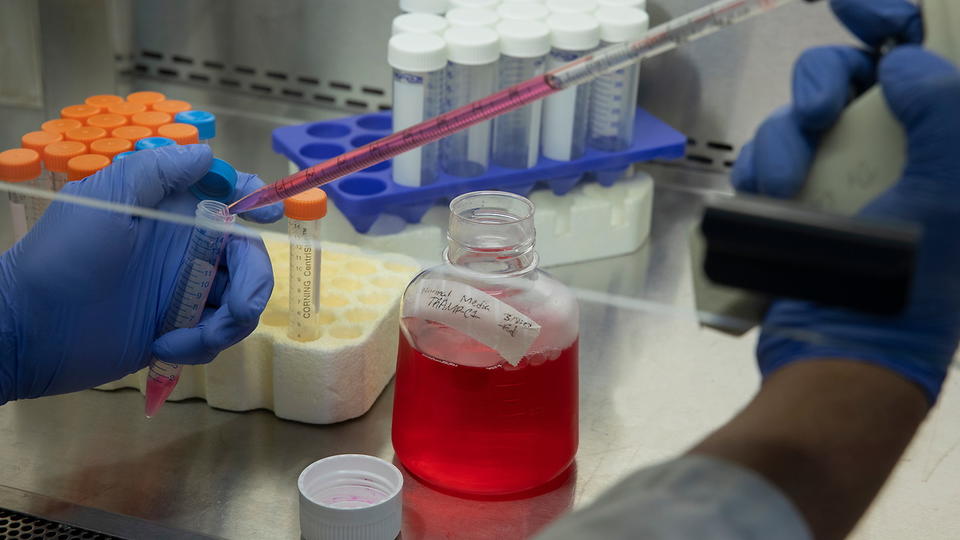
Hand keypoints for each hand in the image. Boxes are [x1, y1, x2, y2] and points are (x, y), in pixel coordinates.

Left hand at [0, 145, 283, 402]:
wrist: (29, 329)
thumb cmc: (63, 256)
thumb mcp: (106, 199)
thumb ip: (157, 171)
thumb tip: (208, 153)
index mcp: (172, 213)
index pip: (228, 197)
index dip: (257, 202)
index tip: (269, 217)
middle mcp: (185, 249)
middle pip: (248, 257)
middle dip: (253, 283)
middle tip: (238, 308)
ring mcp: (183, 291)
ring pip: (240, 301)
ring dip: (228, 323)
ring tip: (191, 339)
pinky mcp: (179, 330)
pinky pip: (215, 335)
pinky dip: (200, 344)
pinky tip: (165, 347)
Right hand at [731, 0, 959, 401]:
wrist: (838, 357)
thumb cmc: (908, 283)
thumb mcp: (946, 193)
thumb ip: (942, 111)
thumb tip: (904, 64)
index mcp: (943, 151)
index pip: (927, 65)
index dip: (895, 23)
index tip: (861, 9)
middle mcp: (897, 156)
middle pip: (853, 78)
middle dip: (823, 85)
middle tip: (813, 113)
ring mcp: (844, 180)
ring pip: (801, 118)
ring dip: (783, 139)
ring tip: (781, 183)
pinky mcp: (797, 204)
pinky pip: (769, 158)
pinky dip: (761, 169)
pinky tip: (766, 196)